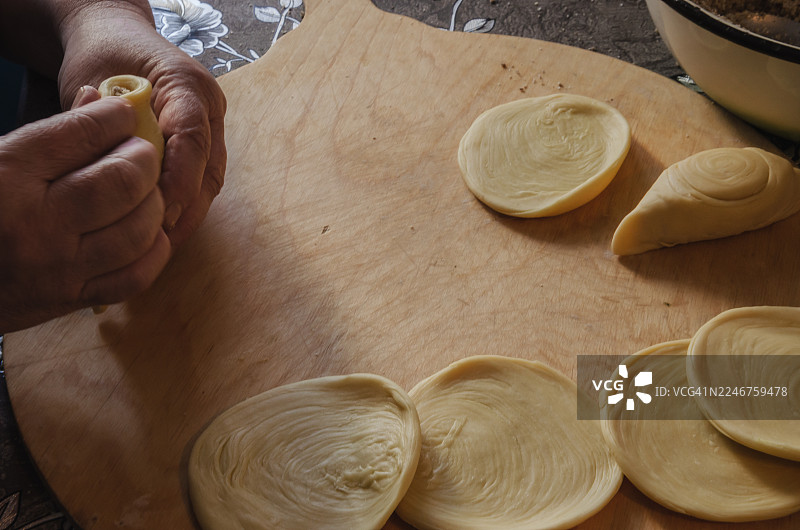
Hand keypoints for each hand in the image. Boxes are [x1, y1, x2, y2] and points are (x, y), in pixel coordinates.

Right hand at [0, 96, 169, 332]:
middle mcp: (35, 223)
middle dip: (144, 159)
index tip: (123, 113)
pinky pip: (134, 277)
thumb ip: (47, 134)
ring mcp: (58, 267)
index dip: (115, 116)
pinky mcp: (70, 298)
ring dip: (154, 203)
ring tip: (146, 191)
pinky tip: (148, 233)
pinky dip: (152, 251)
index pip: (83, 133)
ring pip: (137, 230)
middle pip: (123, 182)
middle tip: (141, 152)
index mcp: (6, 174)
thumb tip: (97, 99)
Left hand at [57, 1, 226, 246]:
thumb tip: (116, 171)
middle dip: (187, 210)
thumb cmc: (102, 55)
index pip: (192, 138)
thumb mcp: (93, 82)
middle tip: (159, 243)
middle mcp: (210, 106)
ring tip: (161, 245)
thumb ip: (107, 123)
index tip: (160, 215)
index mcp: (187, 84)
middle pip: (210, 169)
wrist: (116, 36)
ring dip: (189, 215)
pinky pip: (201, 181)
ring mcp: (213, 125)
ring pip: (211, 181)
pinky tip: (164, 229)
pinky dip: (185, 207)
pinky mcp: (205, 143)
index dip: (179, 181)